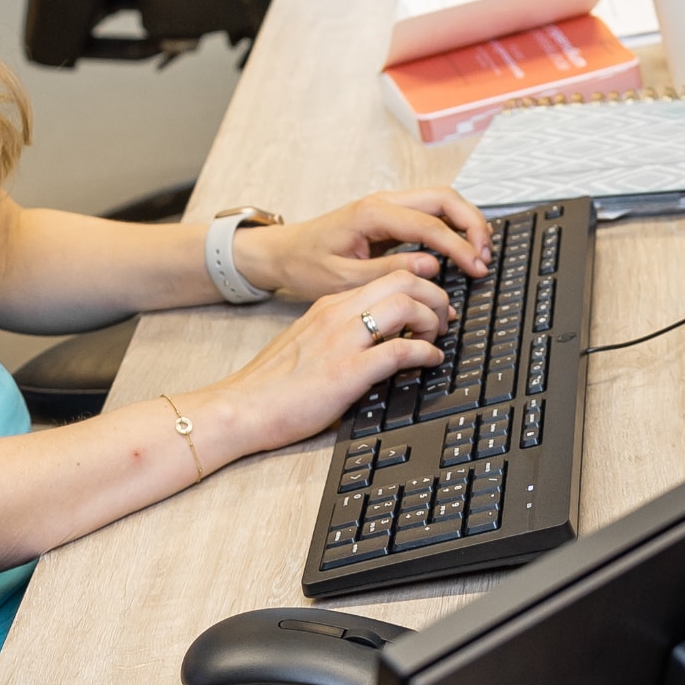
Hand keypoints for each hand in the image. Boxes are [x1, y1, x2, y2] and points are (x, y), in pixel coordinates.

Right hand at [205, 265, 452, 452]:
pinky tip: (430, 362)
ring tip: (437, 338)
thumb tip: (373, 341)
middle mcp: (338, 314)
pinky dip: (425, 352)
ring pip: (407, 304)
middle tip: (443, 319)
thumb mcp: (306, 343)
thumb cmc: (270, 385)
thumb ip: (338, 334)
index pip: (385, 277)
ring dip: (433, 319)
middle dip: (434, 295)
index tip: (430, 305)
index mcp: (329, 306)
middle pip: (404, 280)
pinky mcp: (348, 371)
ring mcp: (343, 340)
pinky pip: (401, 349)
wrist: (240, 407)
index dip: (418, 287)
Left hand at [239, 189, 493, 299]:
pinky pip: (430, 212)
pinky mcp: (389, 216)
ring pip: (441, 201)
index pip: (430, 225)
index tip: (476, 268)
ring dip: (465, 222)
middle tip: (486, 256)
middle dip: (472, 224)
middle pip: (444, 199)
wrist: (283, 252)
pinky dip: (452, 225)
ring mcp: (388, 205)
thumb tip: (431, 267)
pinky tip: (461, 247)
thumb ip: (388, 271)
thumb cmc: (307, 264)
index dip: (459, 247)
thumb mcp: (343, 278)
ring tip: (480, 253)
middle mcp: (383, 202)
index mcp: (372, 214)